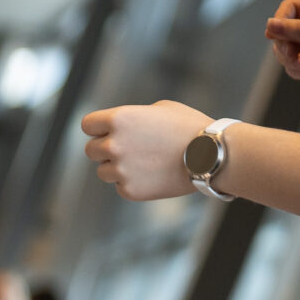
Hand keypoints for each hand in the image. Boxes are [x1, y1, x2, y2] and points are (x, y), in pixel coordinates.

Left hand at [80, 100, 212, 200]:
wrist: (212, 155)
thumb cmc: (190, 127)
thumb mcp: (159, 109)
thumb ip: (132, 117)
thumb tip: (118, 127)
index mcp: (118, 119)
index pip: (88, 125)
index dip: (98, 128)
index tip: (108, 132)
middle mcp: (114, 144)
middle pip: (91, 150)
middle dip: (105, 150)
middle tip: (128, 150)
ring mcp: (121, 169)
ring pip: (103, 171)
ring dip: (117, 168)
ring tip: (145, 164)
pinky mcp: (130, 190)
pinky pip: (120, 187)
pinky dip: (132, 183)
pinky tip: (153, 176)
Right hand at [265, 0, 299, 97]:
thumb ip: (298, 31)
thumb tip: (270, 25)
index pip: (291, 8)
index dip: (280, 20)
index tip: (274, 33)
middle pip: (283, 32)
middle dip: (285, 46)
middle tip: (293, 57)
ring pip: (285, 51)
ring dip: (290, 61)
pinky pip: (293, 67)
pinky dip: (297, 71)